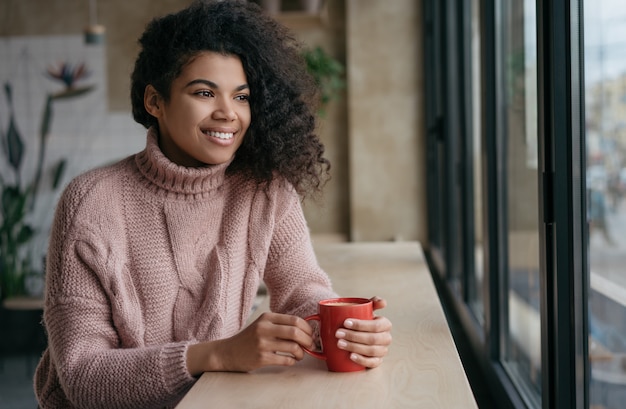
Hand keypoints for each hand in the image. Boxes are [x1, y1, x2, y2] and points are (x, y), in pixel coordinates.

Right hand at [187, 312, 313, 374]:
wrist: (227, 352)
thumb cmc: (249, 339)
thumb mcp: (262, 325)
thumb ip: (280, 325)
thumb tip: (306, 330)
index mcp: (267, 317)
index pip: (294, 320)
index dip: (307, 328)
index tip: (311, 334)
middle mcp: (264, 328)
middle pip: (295, 332)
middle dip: (308, 340)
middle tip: (311, 346)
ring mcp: (262, 344)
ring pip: (293, 347)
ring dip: (301, 353)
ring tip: (300, 355)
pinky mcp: (261, 358)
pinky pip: (285, 360)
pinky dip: (292, 361)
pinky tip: (290, 360)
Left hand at [334, 296, 391, 368]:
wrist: (360, 333)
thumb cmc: (363, 320)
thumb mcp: (367, 310)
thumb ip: (373, 302)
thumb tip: (382, 302)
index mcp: (385, 324)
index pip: (375, 326)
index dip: (360, 325)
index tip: (345, 323)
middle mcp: (386, 338)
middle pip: (372, 339)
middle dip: (353, 336)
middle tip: (338, 333)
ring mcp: (382, 350)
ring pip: (371, 351)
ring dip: (354, 347)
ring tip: (340, 343)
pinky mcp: (377, 361)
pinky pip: (372, 363)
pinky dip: (362, 360)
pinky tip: (351, 356)